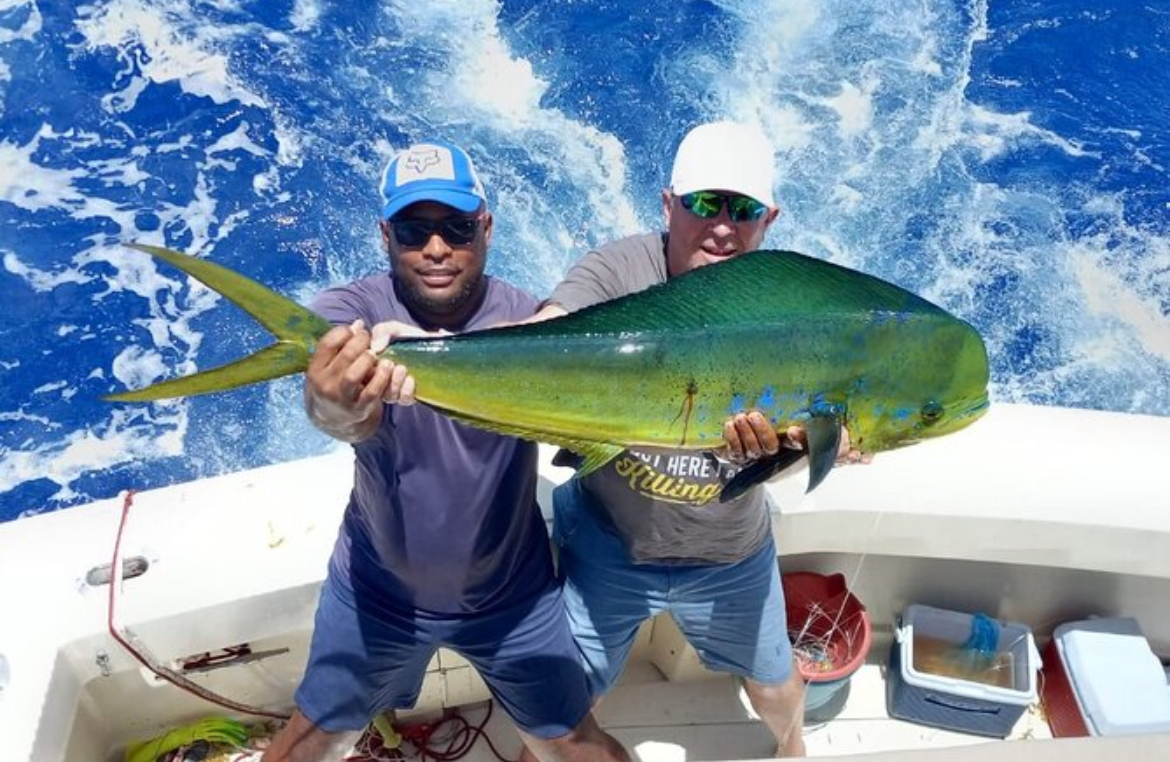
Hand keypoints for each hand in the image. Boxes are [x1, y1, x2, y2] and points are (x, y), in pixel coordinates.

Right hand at [305, 320, 395, 438]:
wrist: (332, 418)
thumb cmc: (333, 381)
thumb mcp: (329, 364)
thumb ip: (341, 343)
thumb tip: (358, 323)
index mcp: (315, 369)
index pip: (327, 343)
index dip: (344, 332)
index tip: (355, 331)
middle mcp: (324, 384)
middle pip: (345, 356)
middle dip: (361, 342)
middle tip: (369, 340)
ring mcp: (341, 398)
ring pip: (356, 374)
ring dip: (369, 360)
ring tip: (376, 354)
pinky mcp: (358, 409)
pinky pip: (373, 391)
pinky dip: (382, 378)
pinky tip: (387, 368)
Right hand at [368, 320, 450, 404]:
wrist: (436, 344)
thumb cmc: (410, 337)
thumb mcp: (394, 329)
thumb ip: (382, 331)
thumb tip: (375, 348)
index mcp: (371, 363)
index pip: (358, 371)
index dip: (362, 366)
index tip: (373, 355)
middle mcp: (380, 379)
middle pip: (369, 388)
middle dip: (377, 376)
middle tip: (389, 362)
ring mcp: (394, 389)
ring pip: (387, 396)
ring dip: (393, 383)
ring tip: (402, 368)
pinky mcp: (409, 395)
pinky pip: (403, 400)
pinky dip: (406, 391)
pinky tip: (411, 379)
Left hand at [723, 412, 871, 465]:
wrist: (756, 440)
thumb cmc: (790, 431)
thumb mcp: (815, 428)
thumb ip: (836, 435)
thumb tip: (869, 455)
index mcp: (799, 446)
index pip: (805, 447)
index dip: (801, 441)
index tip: (793, 431)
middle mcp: (780, 453)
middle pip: (773, 449)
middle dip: (762, 433)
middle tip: (754, 415)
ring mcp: (759, 457)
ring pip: (753, 451)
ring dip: (745, 434)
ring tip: (740, 416)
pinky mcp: (740, 456)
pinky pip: (735, 452)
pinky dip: (730, 438)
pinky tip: (728, 424)